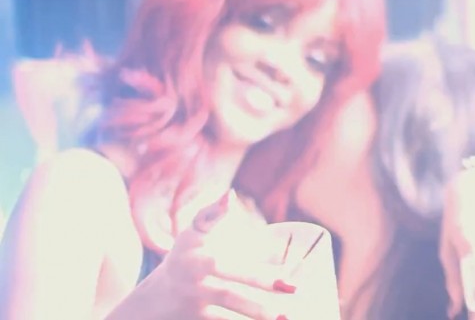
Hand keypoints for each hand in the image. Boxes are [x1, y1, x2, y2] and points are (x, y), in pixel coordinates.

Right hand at [136, 191, 295, 319]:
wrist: (151, 301)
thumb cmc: (183, 258)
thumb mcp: (192, 235)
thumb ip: (212, 215)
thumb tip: (229, 195)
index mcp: (198, 261)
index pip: (230, 267)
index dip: (258, 274)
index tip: (289, 278)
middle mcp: (194, 286)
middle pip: (229, 296)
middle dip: (260, 301)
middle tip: (294, 298)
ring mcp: (193, 310)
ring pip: (225, 319)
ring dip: (254, 318)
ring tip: (286, 319)